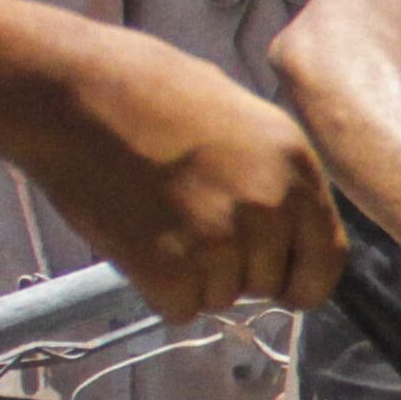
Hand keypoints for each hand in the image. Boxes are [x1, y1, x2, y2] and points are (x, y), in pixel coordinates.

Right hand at [22, 32, 347, 321]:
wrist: (72, 92)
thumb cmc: (146, 91)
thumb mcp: (241, 118)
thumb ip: (272, 175)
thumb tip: (286, 226)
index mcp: (295, 167)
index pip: (327, 260)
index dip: (300, 279)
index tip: (279, 284)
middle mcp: (270, 207)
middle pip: (268, 283)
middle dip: (235, 271)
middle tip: (189, 231)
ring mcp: (221, 239)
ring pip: (221, 298)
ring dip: (192, 278)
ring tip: (157, 223)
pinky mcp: (170, 266)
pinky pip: (179, 308)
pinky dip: (157, 290)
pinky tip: (137, 243)